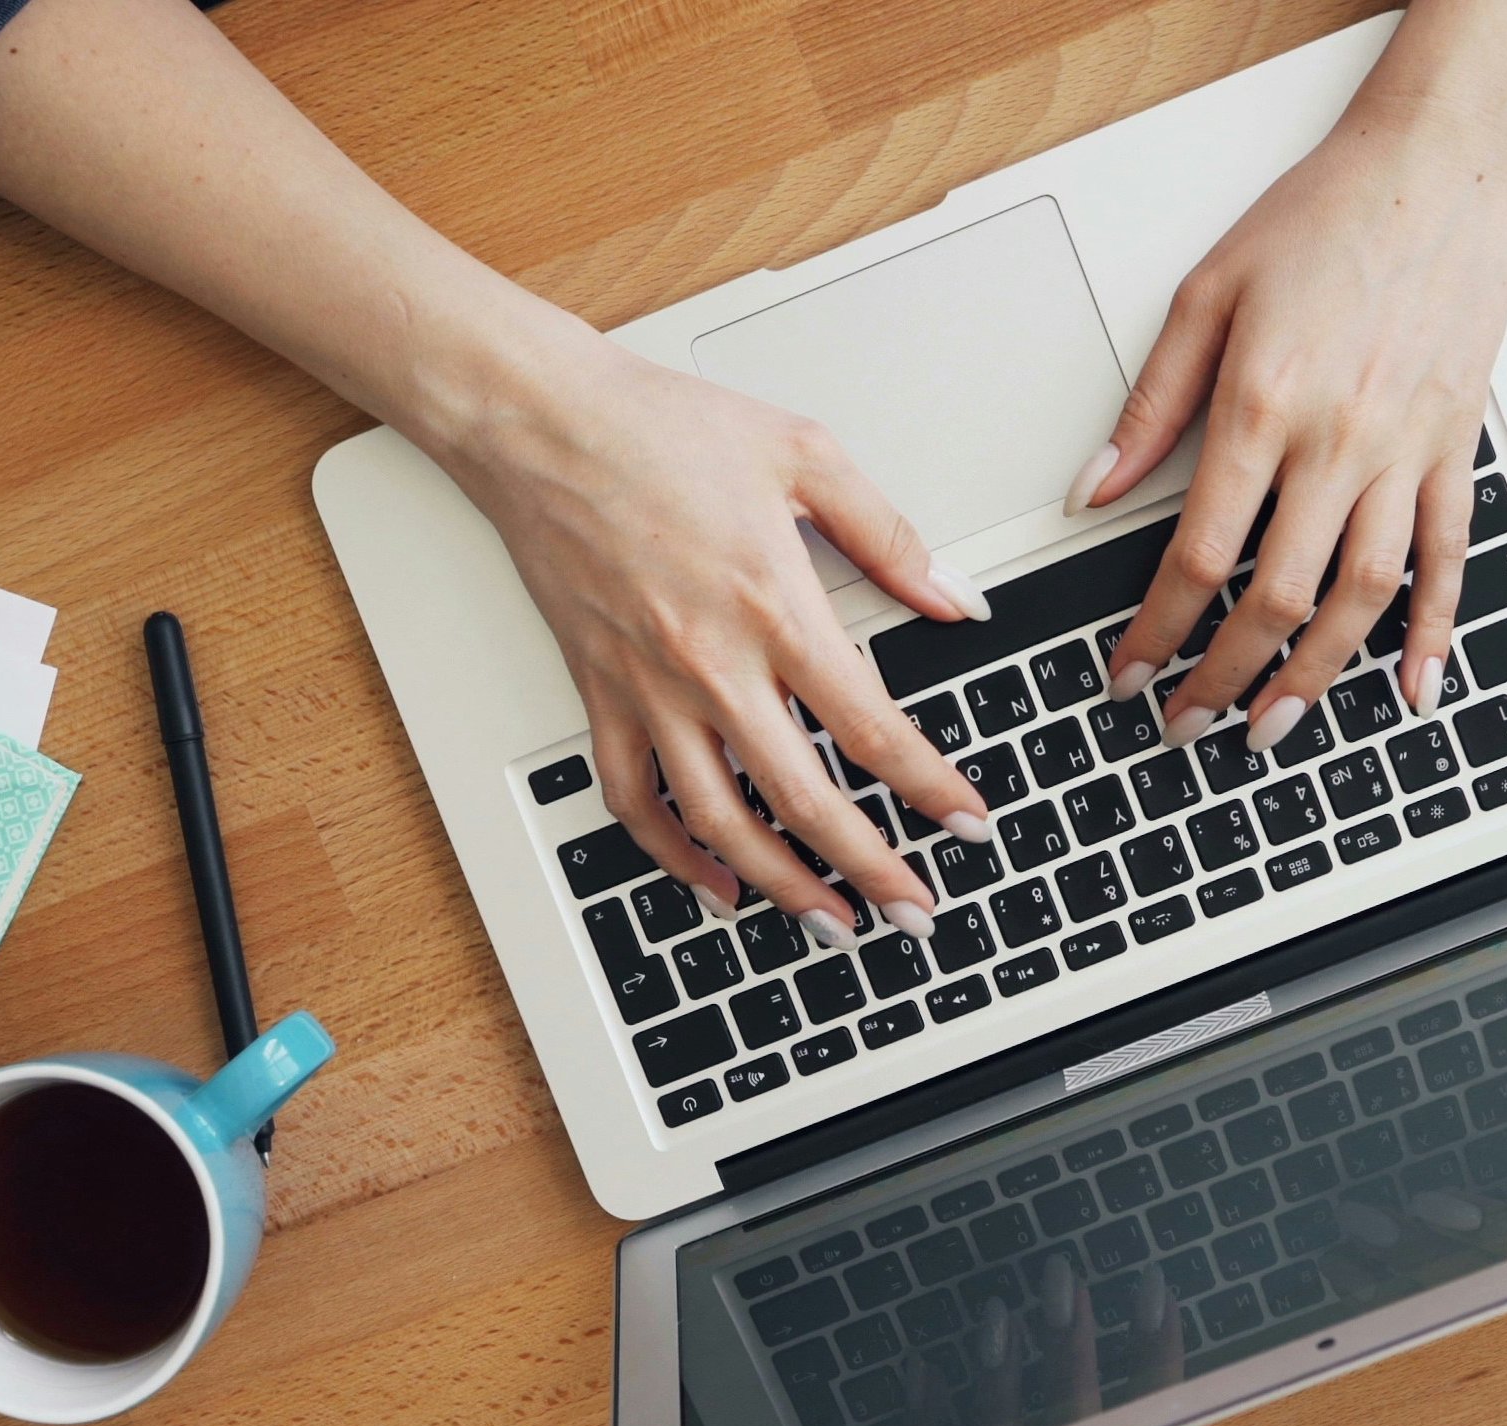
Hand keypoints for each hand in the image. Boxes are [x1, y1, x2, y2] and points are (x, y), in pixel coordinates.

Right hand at [435, 329, 995, 939]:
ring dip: (781, 887)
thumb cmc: (661, 426)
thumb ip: (888, 535)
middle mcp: (711, 665)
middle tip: (915, 910)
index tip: (967, 824)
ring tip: (831, 924)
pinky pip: (634, 801)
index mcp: (775, 607)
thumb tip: (954, 598)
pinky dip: (675, 857)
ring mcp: (650, 689)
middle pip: (804, 800)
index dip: (929, 789)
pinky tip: (718, 885)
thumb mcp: (805, 452)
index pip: (871, 729)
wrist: (539, 420)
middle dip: (870, 868)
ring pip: (720, 823)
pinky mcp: (601, 694)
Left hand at [1073, 95, 1506, 752]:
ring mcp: (1406, 453)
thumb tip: (1093, 491)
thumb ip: (1150, 405)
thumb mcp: (1207, 294)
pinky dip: (1432, 632)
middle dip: (1224, 678)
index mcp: (1262, 407)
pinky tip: (1412, 687)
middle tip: (1188, 725)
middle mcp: (1339, 442)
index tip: (1131, 674)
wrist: (1439, 164)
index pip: (1198, 557)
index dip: (1158, 633)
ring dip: (1315, 677)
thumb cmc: (1326, 216)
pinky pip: (1449, 559)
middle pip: (1278, 598)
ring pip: (1363, 598)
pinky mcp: (1456, 448)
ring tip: (1273, 728)